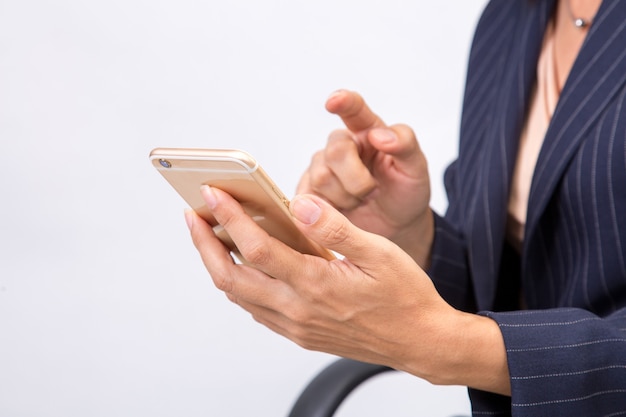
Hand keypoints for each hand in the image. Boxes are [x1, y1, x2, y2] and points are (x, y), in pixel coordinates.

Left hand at [185, 186, 509, 395]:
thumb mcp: (378, 253)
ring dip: (217, 263)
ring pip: (239, 295)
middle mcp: (298, 310)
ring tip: (209, 235)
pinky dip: (239, 284)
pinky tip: (242, 265)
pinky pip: (255, 309)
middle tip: (193, 216)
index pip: (257, 248)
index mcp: (316, 285)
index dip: (230, 219)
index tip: (213, 195)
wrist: (419, 341)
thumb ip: (336, 228)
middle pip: (231, 277)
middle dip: (204, 244)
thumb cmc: (405, 296)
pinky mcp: (299, 333)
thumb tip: (300, 204)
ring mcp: (295, 326)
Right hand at [298, 90, 432, 265]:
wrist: (394, 225)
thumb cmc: (404, 190)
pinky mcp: (308, 190)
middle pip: (336, 151)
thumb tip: (380, 136)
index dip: (344, 102)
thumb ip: (405, 144)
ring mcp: (321, 166)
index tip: (334, 101)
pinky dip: (330, 209)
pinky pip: (308, 197)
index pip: (354, 109)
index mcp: (368, 130)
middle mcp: (341, 144)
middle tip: (373, 192)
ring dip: (346, 197)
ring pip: (321, 177)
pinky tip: (343, 210)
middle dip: (358, 180)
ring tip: (360, 200)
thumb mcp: (416, 168)